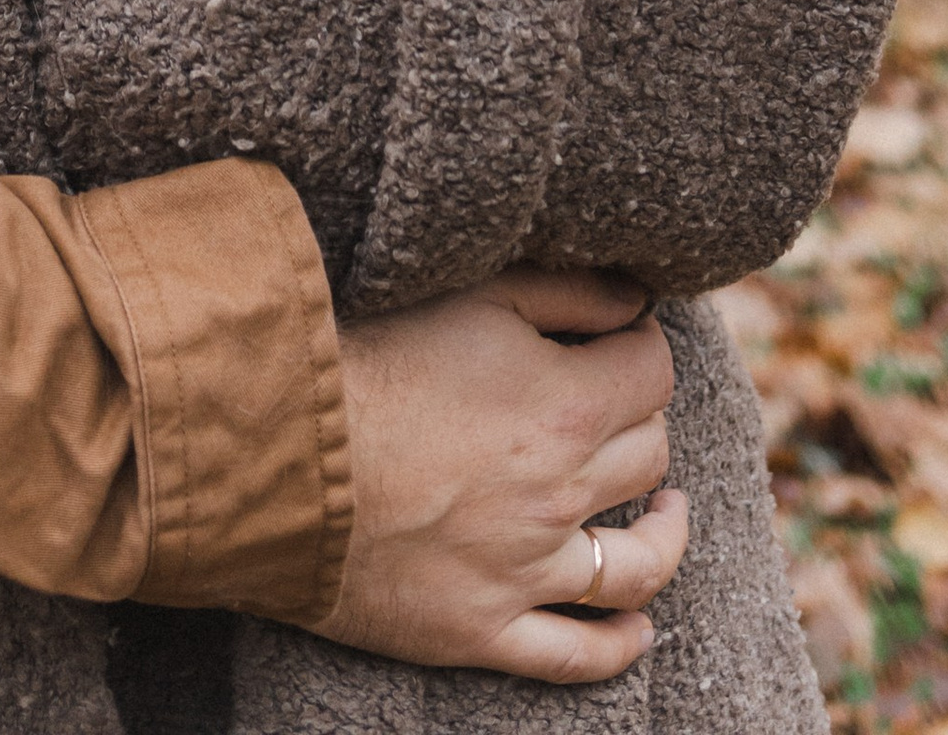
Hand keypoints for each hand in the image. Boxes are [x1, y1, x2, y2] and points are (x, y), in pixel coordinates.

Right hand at [325, 272, 685, 682]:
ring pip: (636, 563)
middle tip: (614, 405)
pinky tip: (642, 630)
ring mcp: (526, 571)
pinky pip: (576, 655)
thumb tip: (637, 300)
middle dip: (641, 421)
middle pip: (648, 455)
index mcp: (564, 405)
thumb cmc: (370, 359)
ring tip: (666, 512)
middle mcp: (561, 493)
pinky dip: (620, 646)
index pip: (652, 374)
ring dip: (665, 534)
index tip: (622, 338)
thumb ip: (566, 293)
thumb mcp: (471, 296)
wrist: (282, 454)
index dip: (643, 347)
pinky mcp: (483, 629)